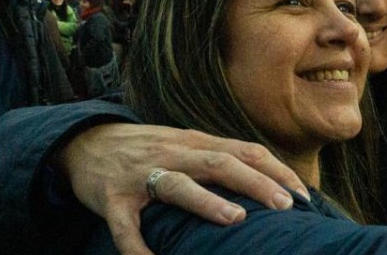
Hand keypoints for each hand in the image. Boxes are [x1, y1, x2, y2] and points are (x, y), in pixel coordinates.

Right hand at [57, 123, 308, 254]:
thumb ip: (220, 157)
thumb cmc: (147, 150)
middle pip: (220, 162)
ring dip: (207, 202)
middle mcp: (173, 154)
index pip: (245, 151)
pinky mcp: (111, 199)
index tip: (302, 195)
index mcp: (195, 143)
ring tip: (236, 218)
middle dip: (256, 182)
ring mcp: (141, 176)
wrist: (84, 141)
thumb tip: (268, 179)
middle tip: (284, 205)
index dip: (275, 171)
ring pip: (177, 185)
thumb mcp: (185, 145)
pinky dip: (138, 247)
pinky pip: (125, 226)